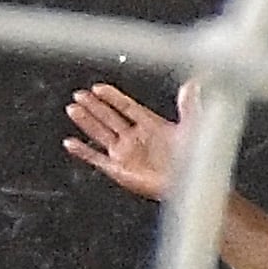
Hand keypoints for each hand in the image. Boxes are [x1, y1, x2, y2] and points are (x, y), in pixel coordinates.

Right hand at [64, 80, 188, 201]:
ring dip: (86, 122)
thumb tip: (193, 83)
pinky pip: (96, 159)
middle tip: (79, 94)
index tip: (98, 88)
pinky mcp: (120, 170)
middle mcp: (136, 139)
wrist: (193, 184)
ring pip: (100, 134)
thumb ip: (189, 104)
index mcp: (152, 127)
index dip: (113, 98)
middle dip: (94, 106)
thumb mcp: (193, 126)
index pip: (127, 108)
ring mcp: (127, 155)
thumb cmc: (197, 160)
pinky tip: (70, 143)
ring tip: (73, 109)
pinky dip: (83, 152)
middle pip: (109, 118)